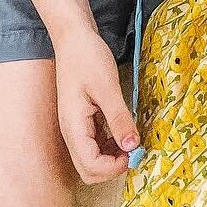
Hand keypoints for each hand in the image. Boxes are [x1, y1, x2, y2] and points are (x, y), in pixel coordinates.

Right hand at [53, 26, 138, 182]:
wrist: (74, 38)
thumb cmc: (88, 58)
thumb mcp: (107, 87)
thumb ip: (119, 118)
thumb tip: (132, 146)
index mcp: (74, 128)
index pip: (90, 166)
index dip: (113, 167)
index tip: (134, 151)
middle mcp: (71, 132)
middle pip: (88, 169)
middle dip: (112, 167)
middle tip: (134, 149)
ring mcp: (76, 126)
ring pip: (92, 157)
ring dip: (112, 156)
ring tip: (131, 138)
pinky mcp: (82, 119)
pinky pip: (95, 142)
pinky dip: (109, 143)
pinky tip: (123, 129)